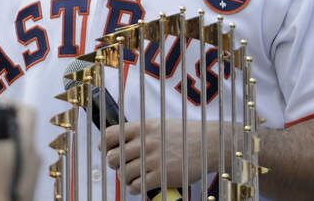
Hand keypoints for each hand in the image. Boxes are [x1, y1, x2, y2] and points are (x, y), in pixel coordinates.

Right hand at [0, 99, 38, 200]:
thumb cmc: (0, 183)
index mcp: (26, 140)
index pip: (28, 110)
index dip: (12, 103)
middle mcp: (32, 151)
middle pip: (22, 126)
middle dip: (3, 122)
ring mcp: (31, 166)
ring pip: (19, 144)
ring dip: (3, 140)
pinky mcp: (26, 178)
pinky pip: (17, 160)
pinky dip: (4, 156)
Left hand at [103, 119, 221, 193]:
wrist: (209, 143)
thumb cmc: (186, 134)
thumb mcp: (161, 125)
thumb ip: (142, 131)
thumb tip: (122, 141)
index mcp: (143, 127)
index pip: (111, 135)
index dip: (104, 145)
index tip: (107, 150)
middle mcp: (145, 142)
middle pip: (113, 158)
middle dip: (115, 165)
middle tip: (124, 166)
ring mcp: (152, 159)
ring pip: (123, 174)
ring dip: (126, 179)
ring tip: (135, 177)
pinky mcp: (160, 175)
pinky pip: (137, 186)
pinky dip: (135, 189)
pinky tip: (141, 185)